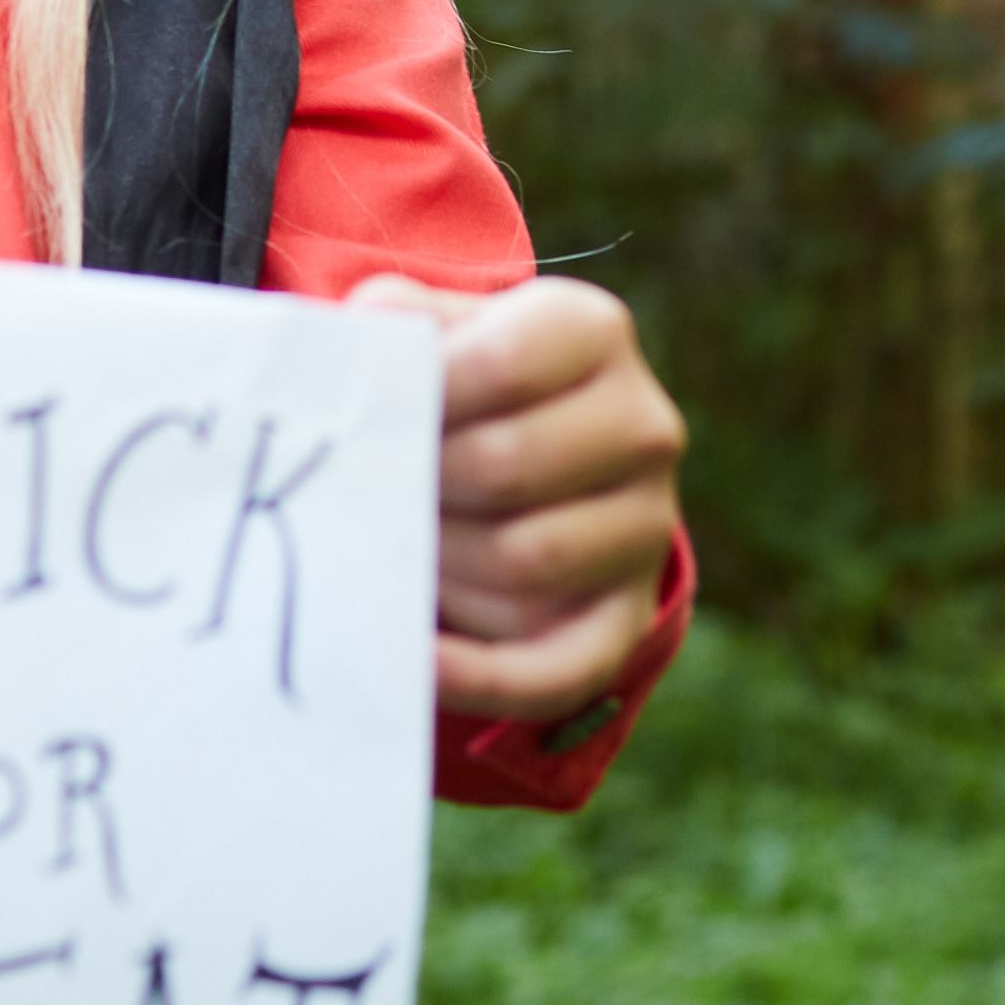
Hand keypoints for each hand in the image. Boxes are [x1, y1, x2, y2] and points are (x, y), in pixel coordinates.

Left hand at [347, 274, 686, 722]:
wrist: (534, 463)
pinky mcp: (627, 617)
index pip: (503, 364)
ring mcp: (647, 525)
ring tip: (400, 545)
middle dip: (421, 486)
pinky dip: (480, 676)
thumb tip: (357, 342)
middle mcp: (642, 425)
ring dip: (440, 561)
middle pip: (506, 467)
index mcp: (594, 332)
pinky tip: (416, 662)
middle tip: (372, 491)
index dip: (419, 396)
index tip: (364, 416)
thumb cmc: (463, 391)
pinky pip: (558, 667)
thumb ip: (396, 327)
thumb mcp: (437, 335)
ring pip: (526, 559)